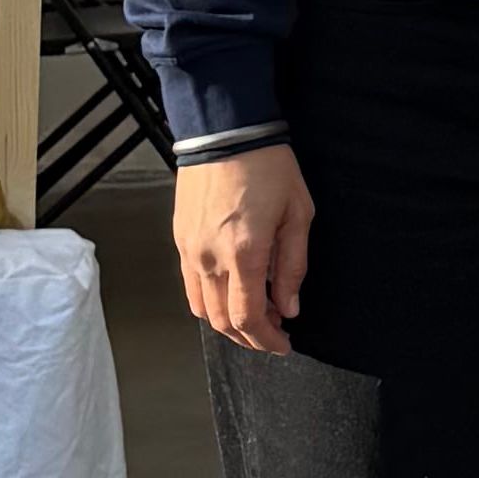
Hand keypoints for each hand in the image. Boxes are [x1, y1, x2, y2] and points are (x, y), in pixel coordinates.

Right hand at [174, 144, 313, 353]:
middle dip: (250, 337)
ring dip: (229, 323)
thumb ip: (293, 266)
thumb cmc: (269, 167)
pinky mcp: (180, 240)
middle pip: (223, 321)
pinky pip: (191, 286)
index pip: (249, 317)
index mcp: (244, 252)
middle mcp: (210, 258)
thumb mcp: (298, 214)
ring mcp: (190, 250)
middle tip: (274, 334)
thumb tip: (289, 307)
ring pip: (203, 308)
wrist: (225, 132)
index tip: (284, 345)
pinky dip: (210, 302)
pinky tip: (232, 294)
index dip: (266, 340)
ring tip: (258, 315)